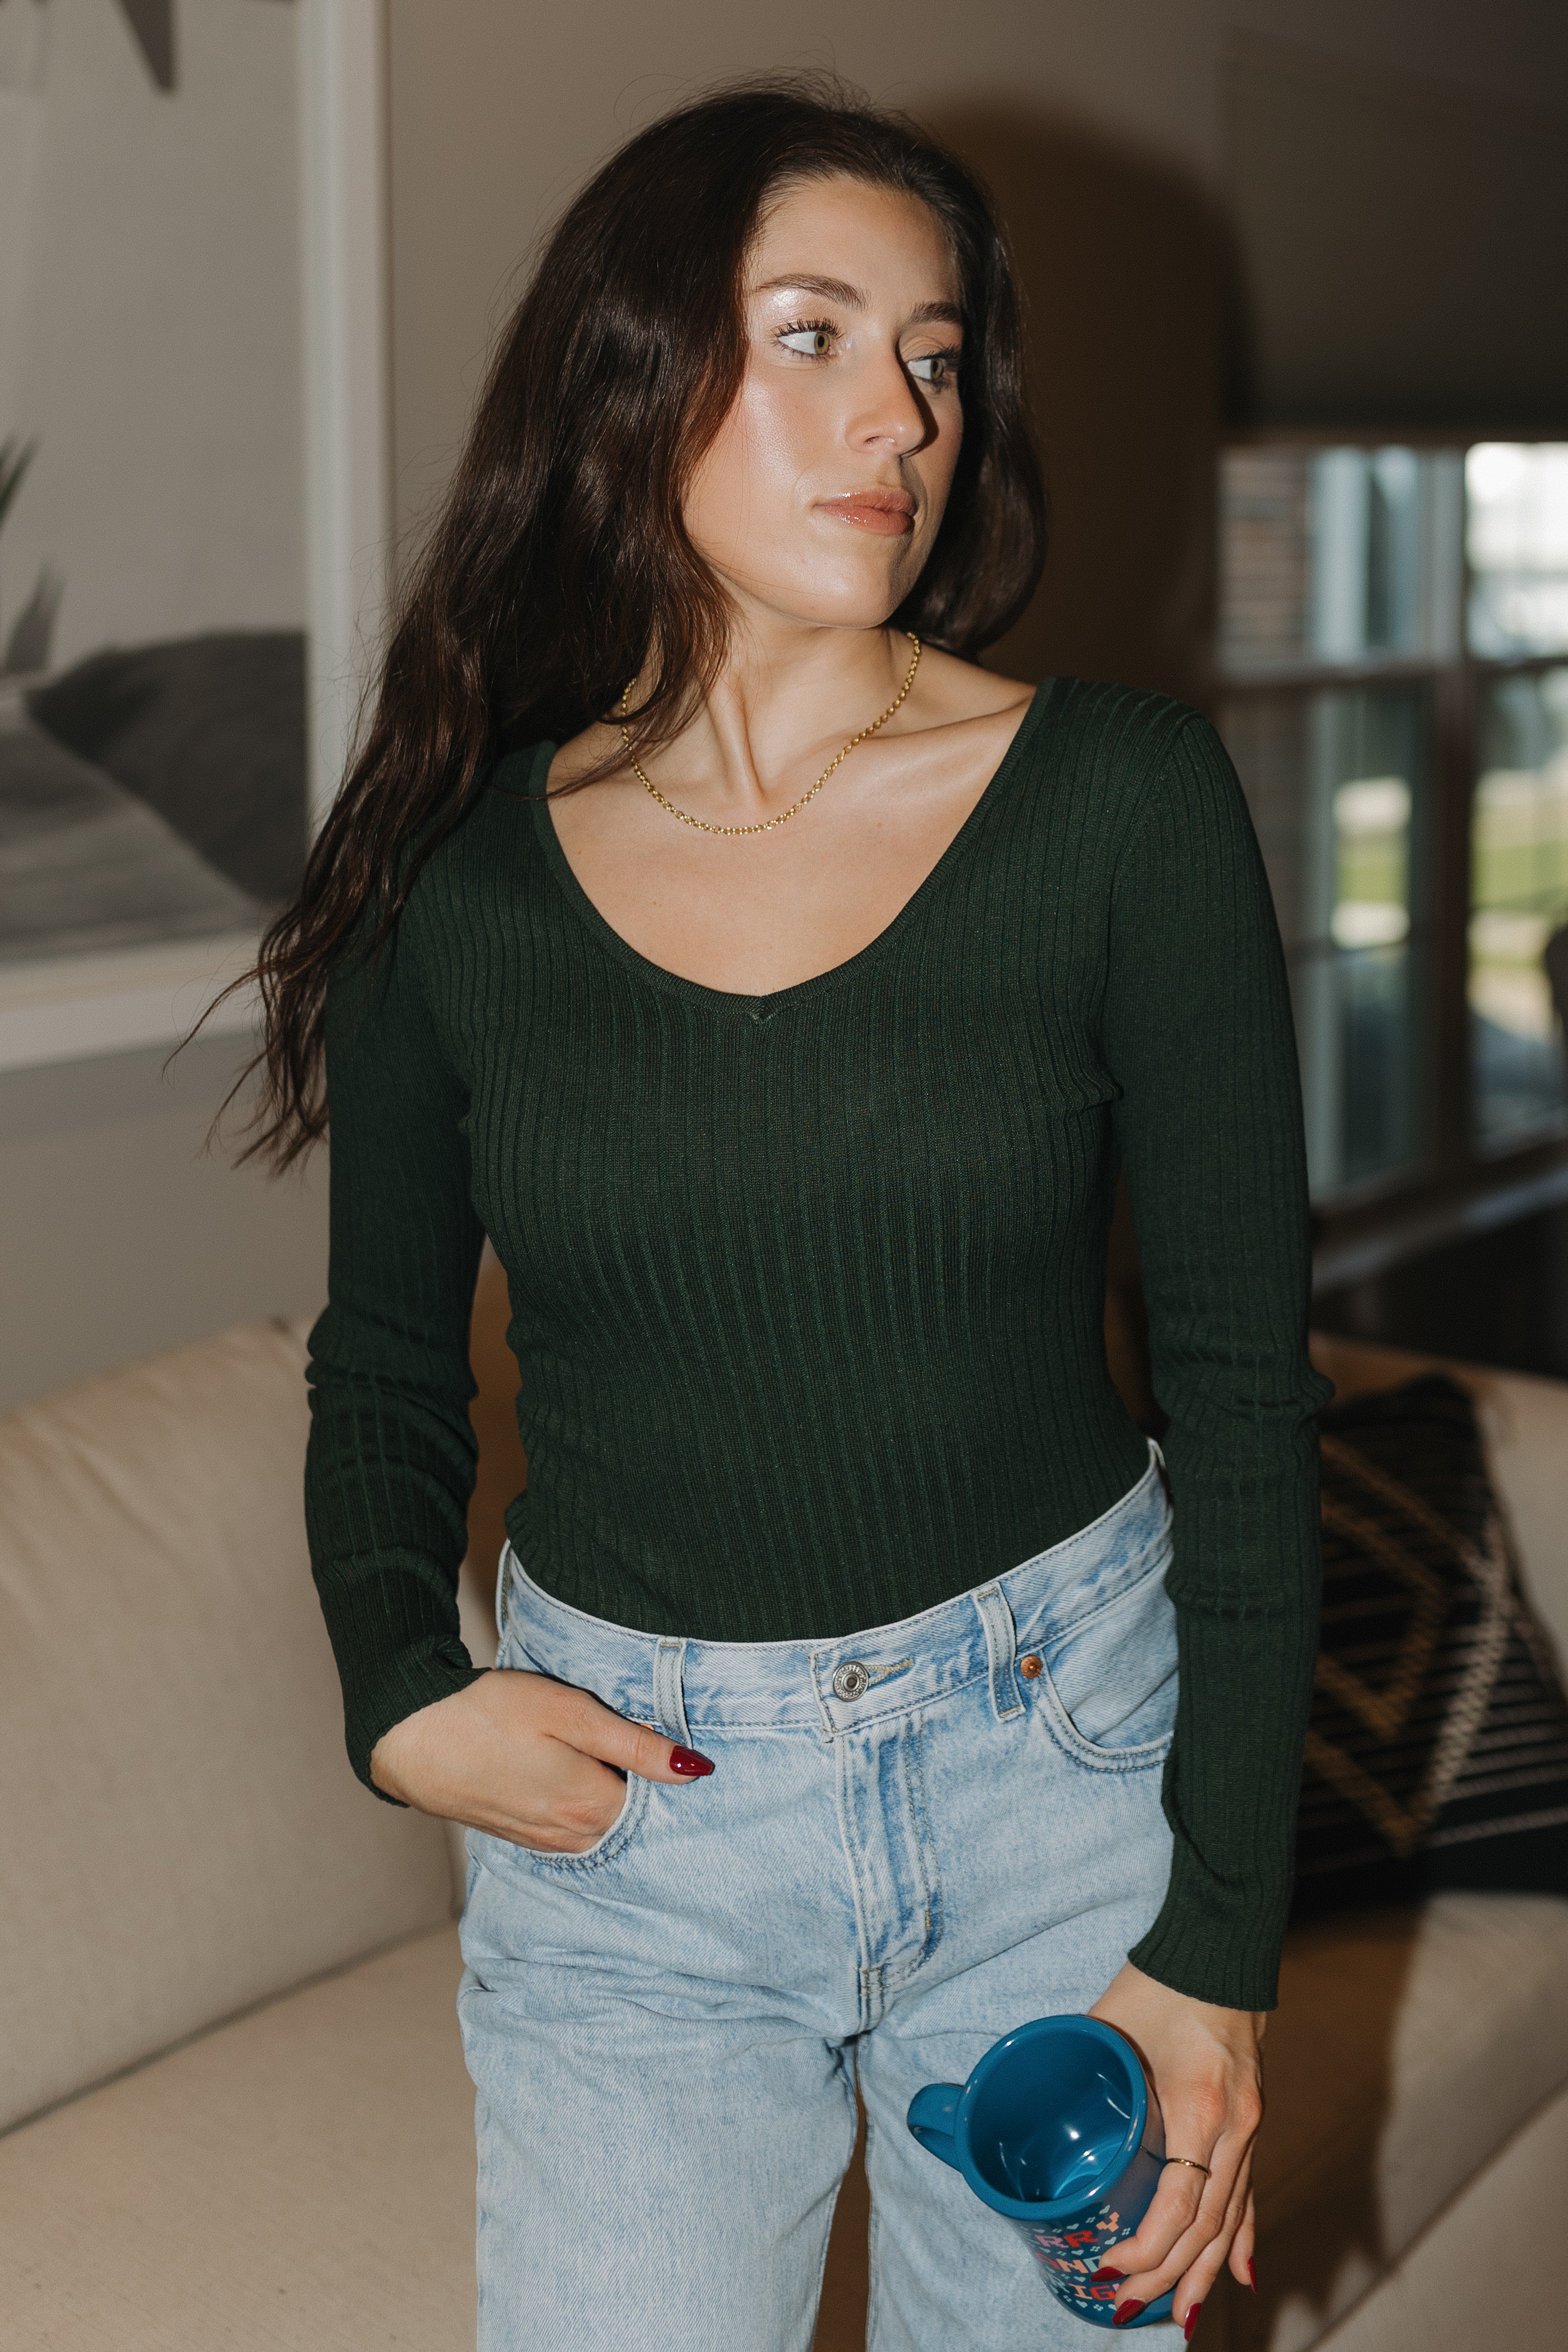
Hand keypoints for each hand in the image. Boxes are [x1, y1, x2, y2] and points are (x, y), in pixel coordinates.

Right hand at [369, 1669, 712, 1850]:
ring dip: (611, 1797)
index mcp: (594, 1808)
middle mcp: (574, 1837)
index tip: (664, 1737)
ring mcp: (545, 1842)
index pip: (660, 1801)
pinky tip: (572, 1774)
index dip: (666, 1769)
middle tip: (636, 1742)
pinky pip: (572, 1829)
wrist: (411, 1735)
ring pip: (603, 1825)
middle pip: (633, 1817)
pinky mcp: (522, 1836)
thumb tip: (697, 1770)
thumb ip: (637, 1746)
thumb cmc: (490, 1713)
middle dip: (644, 1788)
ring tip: (600, 1755)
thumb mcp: (572, 1713)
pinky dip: (583, 1807)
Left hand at [1087, 1961, 1263, 2336]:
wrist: (1220, 1946)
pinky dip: (1240, 2237)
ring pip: (1231, 2218)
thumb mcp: (1111, 2028)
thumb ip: (1084, 2072)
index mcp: (1200, 2107)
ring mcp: (1251, 2126)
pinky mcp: (1254, 2120)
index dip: (1147, 2250)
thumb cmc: (1160, 1982)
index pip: (1180, 2207)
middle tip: (1127, 2309)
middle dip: (1167, 2277)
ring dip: (1203, 2272)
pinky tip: (1237, 2274)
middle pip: (1206, 2227)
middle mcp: (1234, 2127)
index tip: (1111, 2268)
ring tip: (1179, 2317)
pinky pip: (1247, 2192)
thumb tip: (1031, 2099)